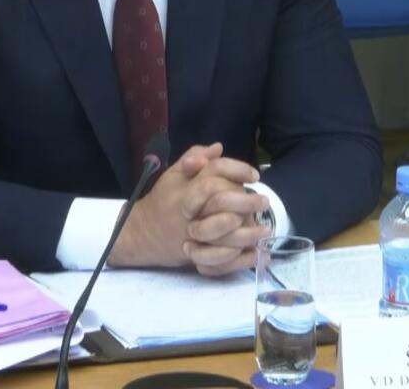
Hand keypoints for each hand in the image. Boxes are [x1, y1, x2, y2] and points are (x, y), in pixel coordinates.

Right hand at [108, 143, 267, 274]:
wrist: (143, 234)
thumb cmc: (162, 200)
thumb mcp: (173, 174)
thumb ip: (193, 157)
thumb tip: (218, 147)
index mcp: (186, 189)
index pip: (215, 172)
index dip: (237, 170)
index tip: (255, 176)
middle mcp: (190, 211)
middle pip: (223, 201)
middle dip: (248, 201)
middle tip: (265, 201)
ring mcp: (193, 235)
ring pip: (225, 233)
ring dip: (249, 232)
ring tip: (266, 228)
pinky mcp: (197, 256)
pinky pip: (222, 260)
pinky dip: (241, 258)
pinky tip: (255, 252)